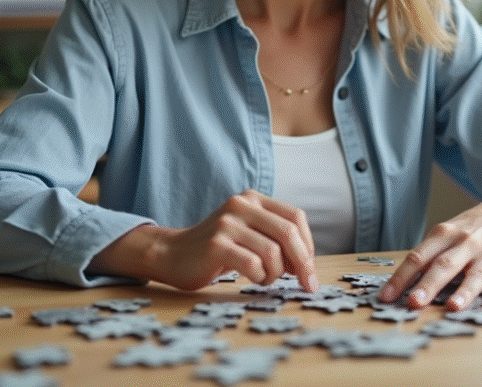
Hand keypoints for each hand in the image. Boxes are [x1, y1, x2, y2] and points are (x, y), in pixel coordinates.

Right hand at [89, 190, 317, 292]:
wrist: (172, 254)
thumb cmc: (217, 249)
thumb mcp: (248, 231)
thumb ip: (274, 235)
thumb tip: (308, 260)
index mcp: (253, 199)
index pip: (296, 217)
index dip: (308, 245)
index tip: (309, 268)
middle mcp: (241, 205)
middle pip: (288, 234)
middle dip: (303, 263)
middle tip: (307, 284)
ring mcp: (228, 224)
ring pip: (273, 253)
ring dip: (275, 274)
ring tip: (265, 278)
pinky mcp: (216, 245)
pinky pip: (253, 265)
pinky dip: (260, 277)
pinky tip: (253, 278)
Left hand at [377, 199, 481, 310]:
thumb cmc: (463, 232)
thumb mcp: (442, 236)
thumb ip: (426, 258)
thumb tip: (399, 286)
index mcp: (442, 235)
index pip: (418, 257)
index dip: (401, 277)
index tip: (387, 296)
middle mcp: (464, 243)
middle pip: (444, 265)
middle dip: (428, 285)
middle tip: (414, 303)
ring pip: (474, 274)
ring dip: (463, 292)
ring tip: (452, 307)